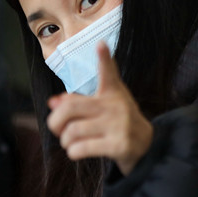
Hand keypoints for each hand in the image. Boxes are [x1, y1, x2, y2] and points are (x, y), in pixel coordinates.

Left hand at [47, 43, 152, 174]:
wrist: (145, 146)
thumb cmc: (116, 123)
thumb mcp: (102, 106)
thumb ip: (77, 102)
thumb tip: (52, 102)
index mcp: (111, 93)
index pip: (108, 73)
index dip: (104, 59)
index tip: (100, 43)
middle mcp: (115, 106)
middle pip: (70, 107)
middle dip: (55, 121)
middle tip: (57, 129)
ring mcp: (118, 125)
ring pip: (73, 130)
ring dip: (64, 141)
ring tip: (69, 143)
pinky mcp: (119, 145)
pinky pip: (82, 148)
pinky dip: (73, 152)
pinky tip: (77, 152)